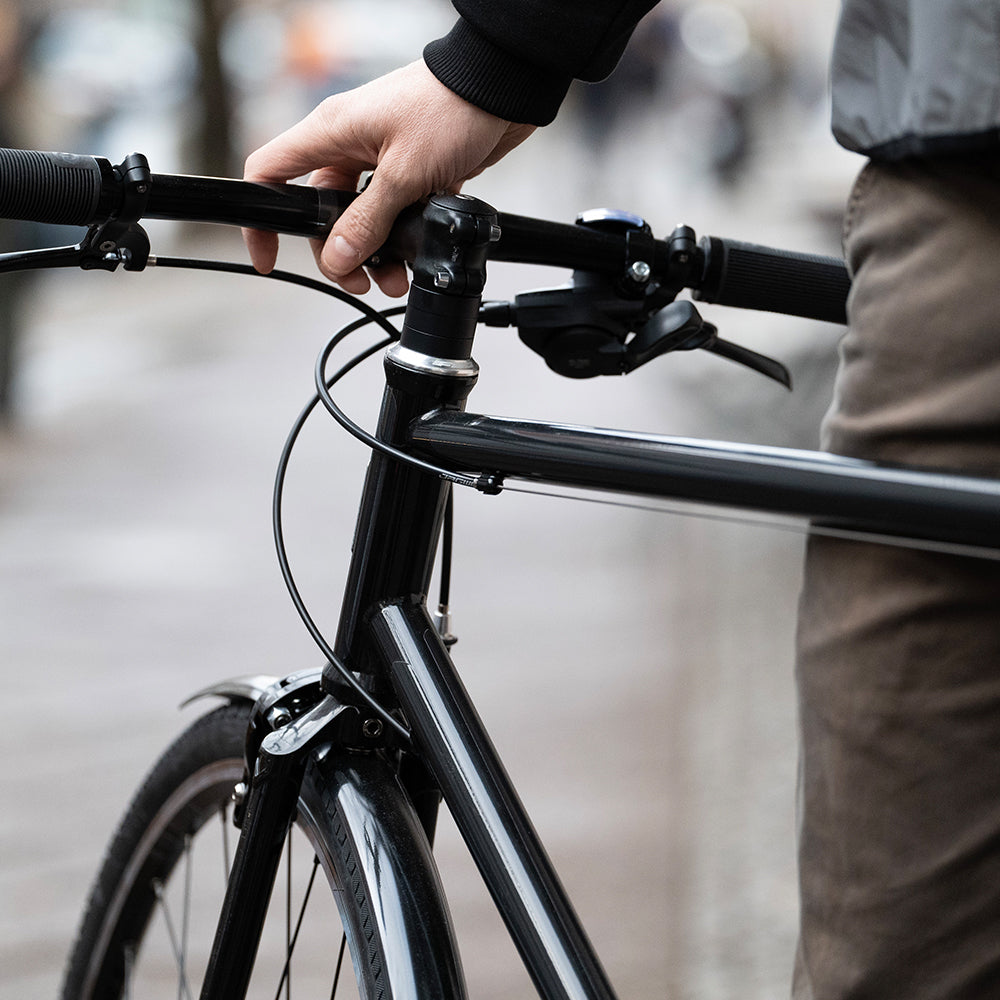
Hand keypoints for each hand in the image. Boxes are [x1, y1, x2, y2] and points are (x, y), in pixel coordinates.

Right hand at [243, 60, 535, 295]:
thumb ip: (368, 220)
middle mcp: (348, 144)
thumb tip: (338, 257)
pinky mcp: (409, 169)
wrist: (502, 88)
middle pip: (321, 211)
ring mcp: (379, 157)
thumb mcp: (404, 174)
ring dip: (376, 254)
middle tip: (361, 281)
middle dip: (338, 253)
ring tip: (396, 280)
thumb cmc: (451, 110)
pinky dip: (402, 239)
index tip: (269, 258)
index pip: (269, 172)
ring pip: (361, 217)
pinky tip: (416, 258)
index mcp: (331, 133)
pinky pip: (393, 213)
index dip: (261, 219)